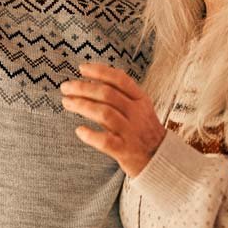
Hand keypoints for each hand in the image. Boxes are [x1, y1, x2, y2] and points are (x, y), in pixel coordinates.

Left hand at [60, 63, 164, 177]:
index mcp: (140, 100)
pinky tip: (79, 130)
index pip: (119, 79)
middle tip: (66, 87)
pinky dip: (90, 135)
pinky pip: (105, 141)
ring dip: (82, 105)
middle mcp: (136, 113)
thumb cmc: (143, 131)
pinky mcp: (125, 150)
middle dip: (83, 88)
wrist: (161, 159)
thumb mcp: (139, 108)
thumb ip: (121, 94)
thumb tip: (92, 80)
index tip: (81, 68)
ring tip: (67, 102)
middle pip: (107, 94)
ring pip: (104, 113)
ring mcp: (131, 132)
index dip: (99, 71)